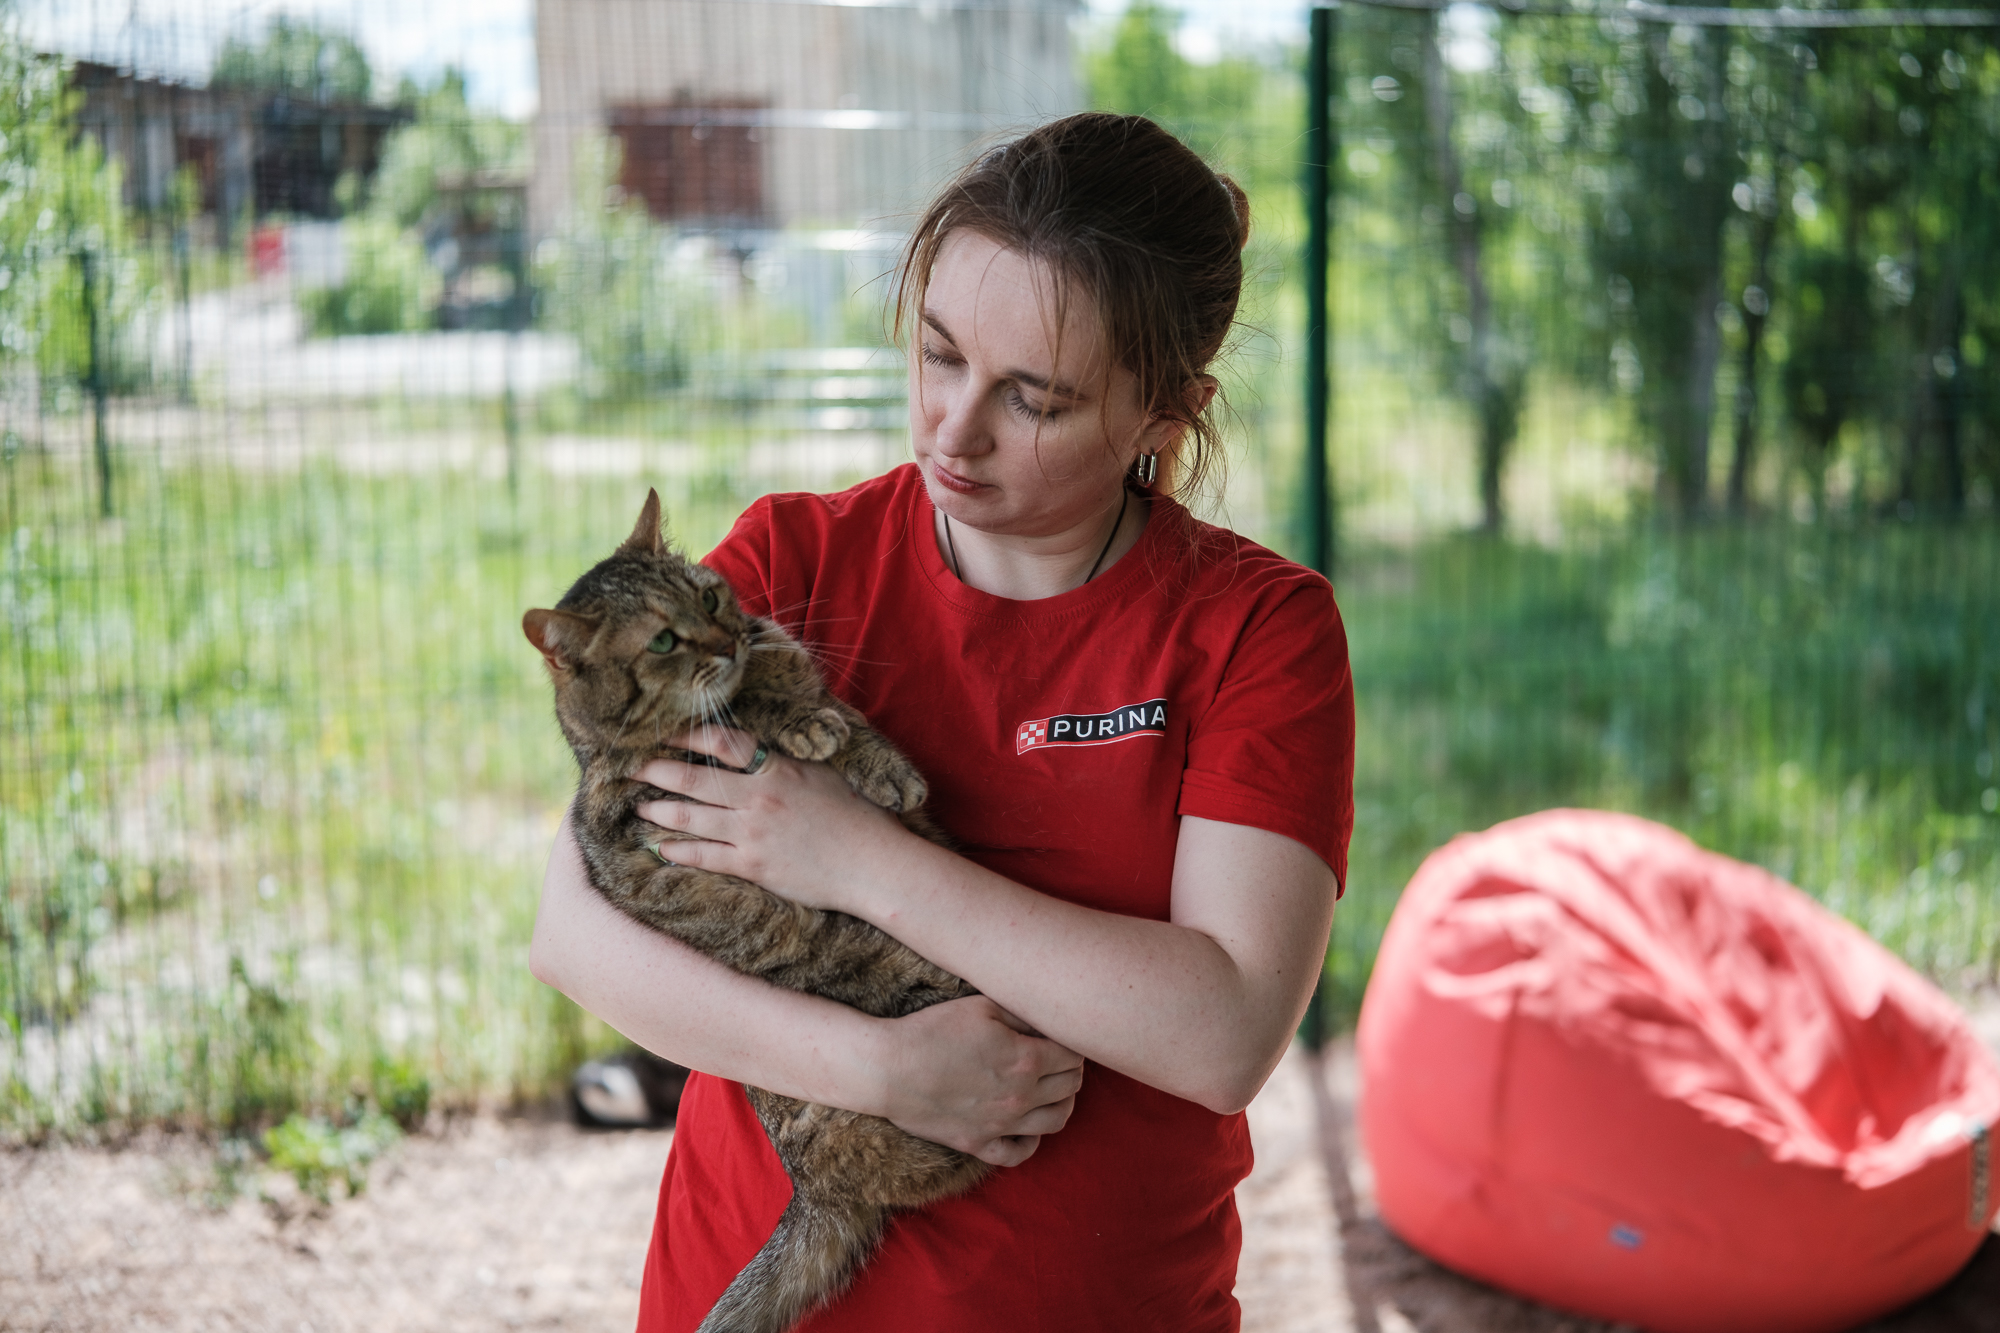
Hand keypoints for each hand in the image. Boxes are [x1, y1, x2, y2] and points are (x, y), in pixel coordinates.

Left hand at [631, 726, 903, 910]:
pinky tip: (661, 847)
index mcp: (778, 768)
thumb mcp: (824, 773)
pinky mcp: (754, 866)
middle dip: (656, 770)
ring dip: (659, 810)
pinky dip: (679, 851)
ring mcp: (753, 833)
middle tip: (629, 765)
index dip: (686, 734)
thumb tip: (761, 747)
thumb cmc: (858, 816)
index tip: (661, 729)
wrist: (873, 864)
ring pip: (691, 818)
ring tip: (639, 804)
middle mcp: (760, 797)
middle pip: (694, 779)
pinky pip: (705, 857)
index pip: (722, 742)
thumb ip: (789, 759)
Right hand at [870, 995, 1084, 1167]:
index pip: (1073, 1055)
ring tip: (1056, 1089)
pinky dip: (1033, 1142)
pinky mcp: (979, 1143)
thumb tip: (1048, 1023)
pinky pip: (1019, 1154)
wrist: (889, 1069)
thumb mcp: (981, 1006)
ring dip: (1065, 1103)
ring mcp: (1001, 1124)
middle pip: (1070, 1087)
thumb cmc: (932, 1030)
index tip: (1063, 1037)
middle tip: (1063, 1058)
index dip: (1073, 1044)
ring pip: (1056, 1121)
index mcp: (1026, 1059)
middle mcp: (1022, 1096)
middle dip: (1073, 1070)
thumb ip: (1022, 1015)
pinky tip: (1029, 1126)